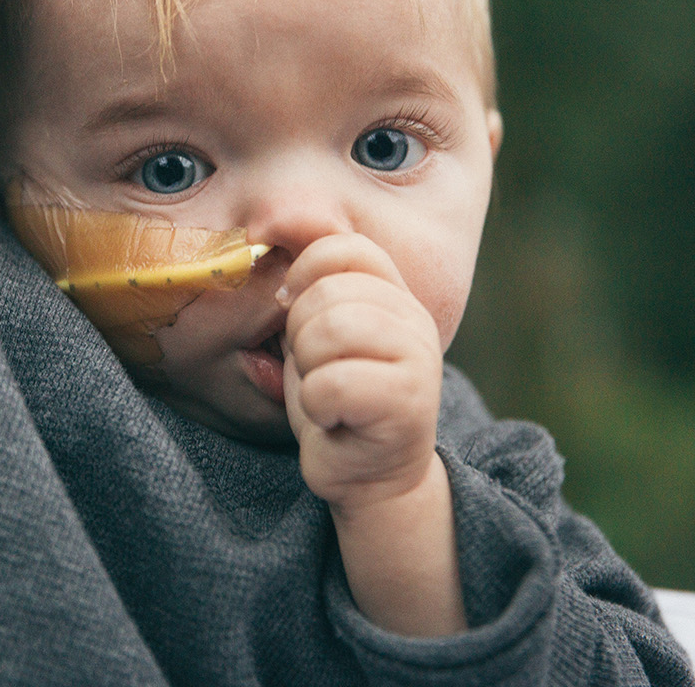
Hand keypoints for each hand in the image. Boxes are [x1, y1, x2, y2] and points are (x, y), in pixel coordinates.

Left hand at [279, 232, 443, 513]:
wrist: (367, 473)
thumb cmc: (335, 397)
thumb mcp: (318, 329)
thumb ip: (311, 283)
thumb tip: (275, 220)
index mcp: (393, 292)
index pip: (345, 247)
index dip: (304, 272)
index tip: (293, 307)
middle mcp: (414, 318)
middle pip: (328, 292)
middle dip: (300, 335)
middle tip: (317, 368)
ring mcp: (419, 360)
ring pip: (329, 332)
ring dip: (308, 369)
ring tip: (325, 389)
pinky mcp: (409, 404)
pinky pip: (333, 385)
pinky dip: (317, 406)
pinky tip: (334, 418)